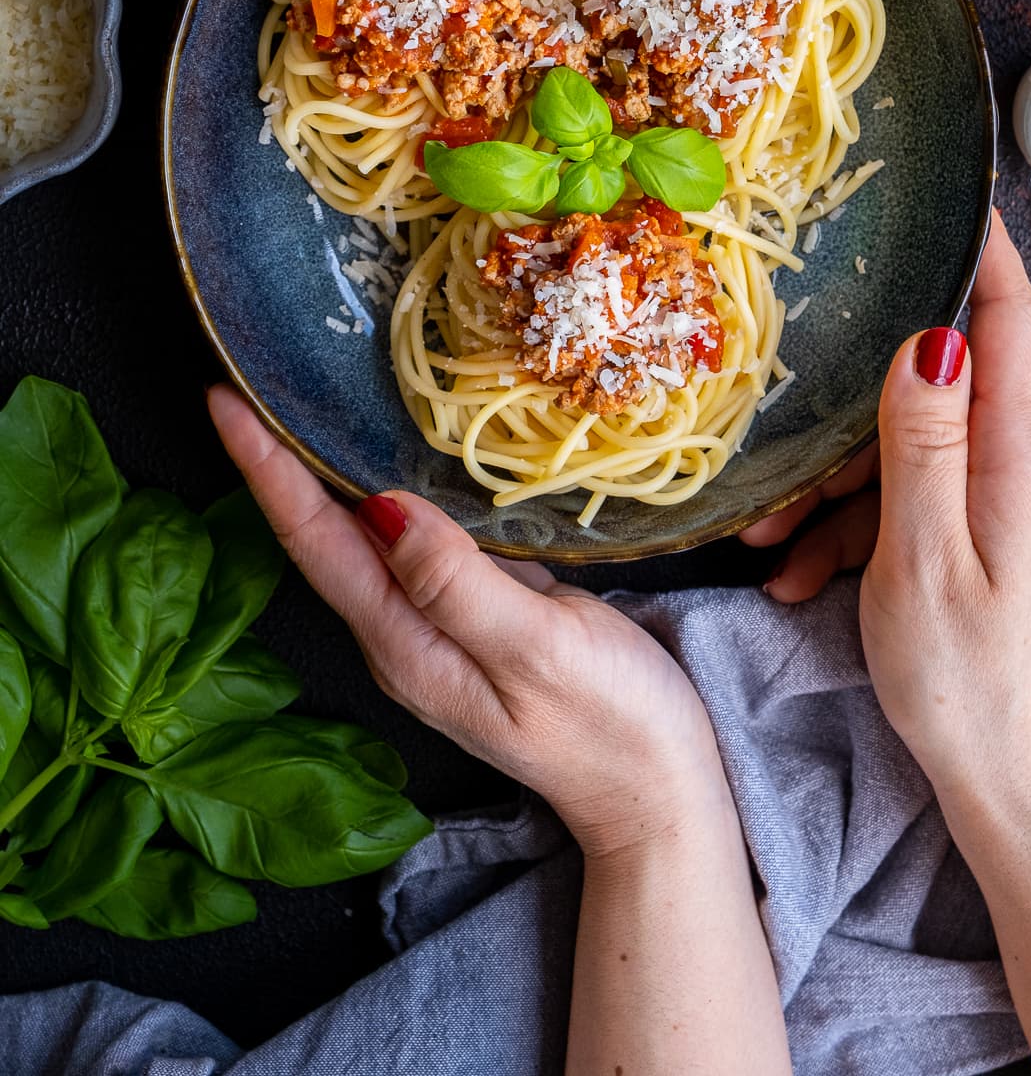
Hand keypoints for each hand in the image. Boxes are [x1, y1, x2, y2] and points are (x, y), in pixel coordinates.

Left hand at [207, 387, 723, 858]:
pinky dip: (379, 493)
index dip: (266, 471)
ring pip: (357, 539)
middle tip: (241, 387)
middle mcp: (402, 638)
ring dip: (317, 476)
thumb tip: (385, 510)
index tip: (224, 403)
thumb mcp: (540, 650)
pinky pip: (406, 544)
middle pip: (318, 540)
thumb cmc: (612, 724)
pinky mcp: (470, 615)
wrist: (656, 791)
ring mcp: (434, 629)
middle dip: (273, 465)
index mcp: (405, 646)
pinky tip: (383, 459)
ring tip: (289, 408)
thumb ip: (458, 585)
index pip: (315, 544)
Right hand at [750, 212, 1030, 811]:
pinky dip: (854, 529)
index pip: (1008, 323)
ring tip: (774, 550)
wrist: (1007, 782)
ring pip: (907, 452)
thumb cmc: (965, 678)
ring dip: (835, 492)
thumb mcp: (921, 553)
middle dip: (849, 422)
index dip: (983, 253)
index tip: (957, 196)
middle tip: (778, 479)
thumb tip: (924, 340)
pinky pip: (910, 501)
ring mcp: (1003, 500)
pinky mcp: (982, 534)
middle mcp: (1020, 463)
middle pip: (932, 392)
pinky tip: (801, 575)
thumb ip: (919, 439)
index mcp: (1018, 455)